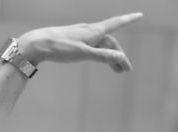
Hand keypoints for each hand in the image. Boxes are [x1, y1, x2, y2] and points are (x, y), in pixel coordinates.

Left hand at [17, 13, 142, 72]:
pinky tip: (97, 59)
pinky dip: (98, 54)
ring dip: (109, 57)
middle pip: (109, 42)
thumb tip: (121, 57)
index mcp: (94, 31)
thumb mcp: (83, 53)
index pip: (115, 24)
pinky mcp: (72, 41)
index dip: (128, 20)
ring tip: (115, 70)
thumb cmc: (59, 47)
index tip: (140, 15)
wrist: (37, 44)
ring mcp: (80, 35)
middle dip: (119, 55)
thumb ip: (102, 56)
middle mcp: (89, 30)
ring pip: (100, 45)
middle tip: (125, 70)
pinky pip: (91, 46)